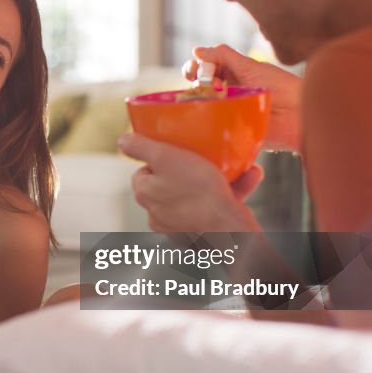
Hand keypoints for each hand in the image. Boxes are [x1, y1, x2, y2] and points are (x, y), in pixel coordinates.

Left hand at [118, 132, 260, 232]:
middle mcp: (158, 214)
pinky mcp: (203, 233)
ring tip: (235, 168)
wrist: (229, 231)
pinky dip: (230, 195)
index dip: (160, 159)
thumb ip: (141, 147)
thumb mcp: (166, 157)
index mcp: (145, 194)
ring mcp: (180, 226)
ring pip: (197, 195)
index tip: (176, 152)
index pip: (144, 171)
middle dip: (192, 168)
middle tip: (207, 158)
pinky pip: (214, 208)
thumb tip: (122, 140)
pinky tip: (248, 179)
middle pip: (172, 183)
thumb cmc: (198, 193)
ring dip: (217, 180)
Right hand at [184, 44, 302, 151]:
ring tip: (209, 96)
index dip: (196, 67)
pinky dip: (201, 121)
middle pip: (199, 86)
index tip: (195, 68)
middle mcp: (227, 93)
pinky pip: (208, 128)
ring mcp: (226, 112)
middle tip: (201, 81)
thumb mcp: (250, 67)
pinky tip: (204, 114)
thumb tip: (197, 50)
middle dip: (195, 80)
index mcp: (233, 76)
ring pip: (201, 105)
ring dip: (197, 99)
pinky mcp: (228, 131)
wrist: (299, 115)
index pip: (205, 69)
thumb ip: (224, 56)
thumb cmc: (281, 88)